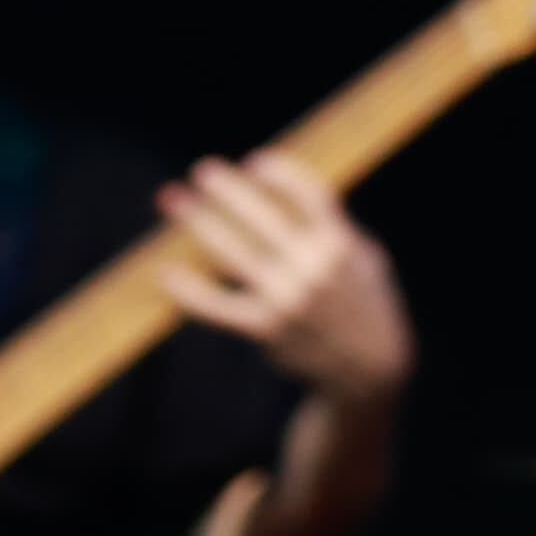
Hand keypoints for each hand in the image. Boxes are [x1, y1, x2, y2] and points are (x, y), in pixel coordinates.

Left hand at [157, 152, 412, 407]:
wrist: (368, 373)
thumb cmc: (365, 307)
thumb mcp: (366, 261)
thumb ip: (335, 227)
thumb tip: (292, 190)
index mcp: (341, 245)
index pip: (307, 194)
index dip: (280, 174)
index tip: (255, 162)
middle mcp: (314, 269)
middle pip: (263, 216)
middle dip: (228, 190)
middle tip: (202, 170)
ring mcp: (288, 299)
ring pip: (233, 251)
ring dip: (198, 221)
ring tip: (170, 198)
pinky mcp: (267, 329)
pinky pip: (220, 307)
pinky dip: (191, 292)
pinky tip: (167, 274)